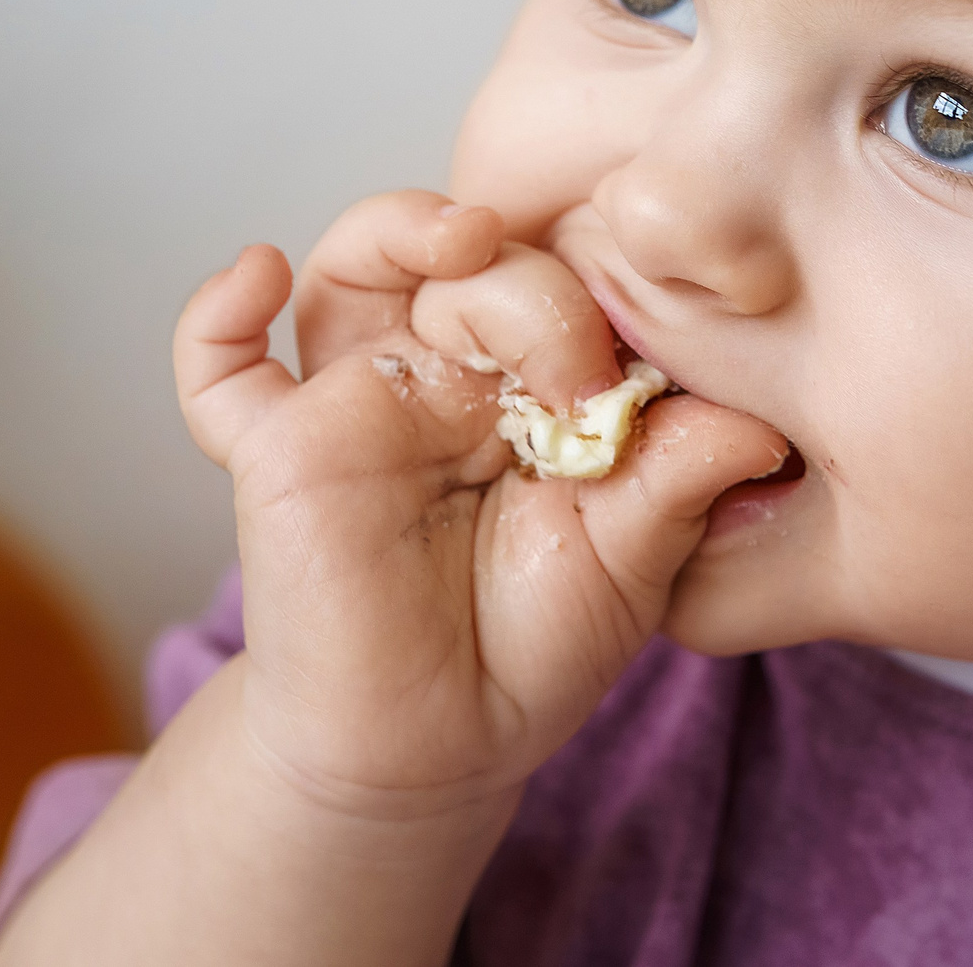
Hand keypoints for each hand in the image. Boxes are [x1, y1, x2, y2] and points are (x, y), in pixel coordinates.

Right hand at [173, 189, 787, 820]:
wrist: (436, 745)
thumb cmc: (532, 642)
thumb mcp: (631, 565)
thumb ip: (679, 485)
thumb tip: (757, 426)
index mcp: (533, 375)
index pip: (562, 281)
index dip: (600, 303)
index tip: (636, 384)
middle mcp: (441, 369)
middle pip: (470, 260)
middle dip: (530, 290)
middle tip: (575, 376)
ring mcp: (353, 399)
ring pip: (355, 265)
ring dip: (400, 226)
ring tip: (457, 235)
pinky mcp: (275, 452)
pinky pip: (218, 371)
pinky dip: (215, 314)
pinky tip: (251, 274)